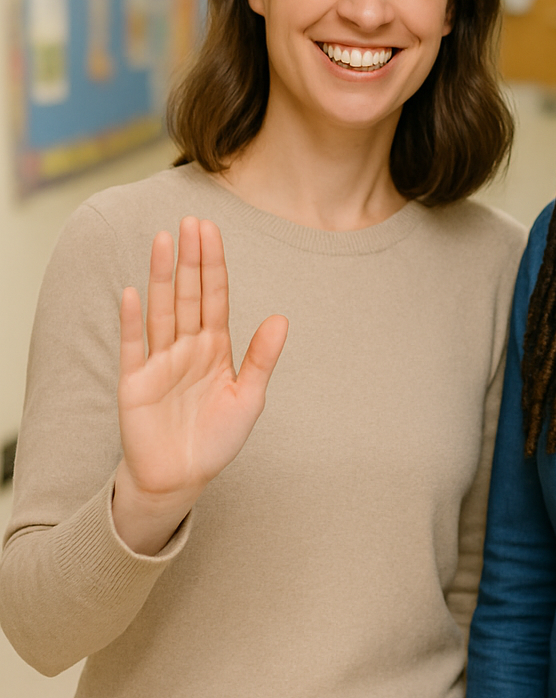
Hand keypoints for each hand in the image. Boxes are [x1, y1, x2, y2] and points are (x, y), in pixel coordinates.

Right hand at [112, 217, 287, 553]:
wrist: (181, 477)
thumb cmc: (216, 439)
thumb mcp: (248, 398)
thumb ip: (262, 358)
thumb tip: (281, 318)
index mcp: (215, 348)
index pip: (214, 297)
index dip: (213, 265)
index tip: (211, 230)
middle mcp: (187, 347)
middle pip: (189, 295)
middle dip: (191, 259)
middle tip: (190, 220)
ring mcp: (159, 361)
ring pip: (162, 310)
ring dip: (162, 277)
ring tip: (163, 241)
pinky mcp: (135, 382)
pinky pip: (133, 346)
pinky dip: (132, 321)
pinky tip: (132, 292)